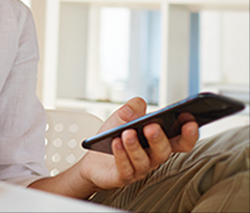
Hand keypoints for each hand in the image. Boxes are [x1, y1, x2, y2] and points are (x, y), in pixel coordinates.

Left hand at [77, 97, 198, 191]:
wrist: (94, 159)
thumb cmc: (114, 137)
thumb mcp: (123, 117)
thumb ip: (133, 107)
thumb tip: (136, 107)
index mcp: (159, 142)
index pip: (181, 142)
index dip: (189, 134)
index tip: (190, 121)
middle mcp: (152, 157)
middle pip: (163, 152)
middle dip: (159, 139)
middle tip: (152, 127)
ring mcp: (139, 168)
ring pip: (143, 160)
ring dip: (135, 146)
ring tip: (127, 133)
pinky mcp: (123, 176)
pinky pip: (124, 168)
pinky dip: (121, 155)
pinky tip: (116, 143)